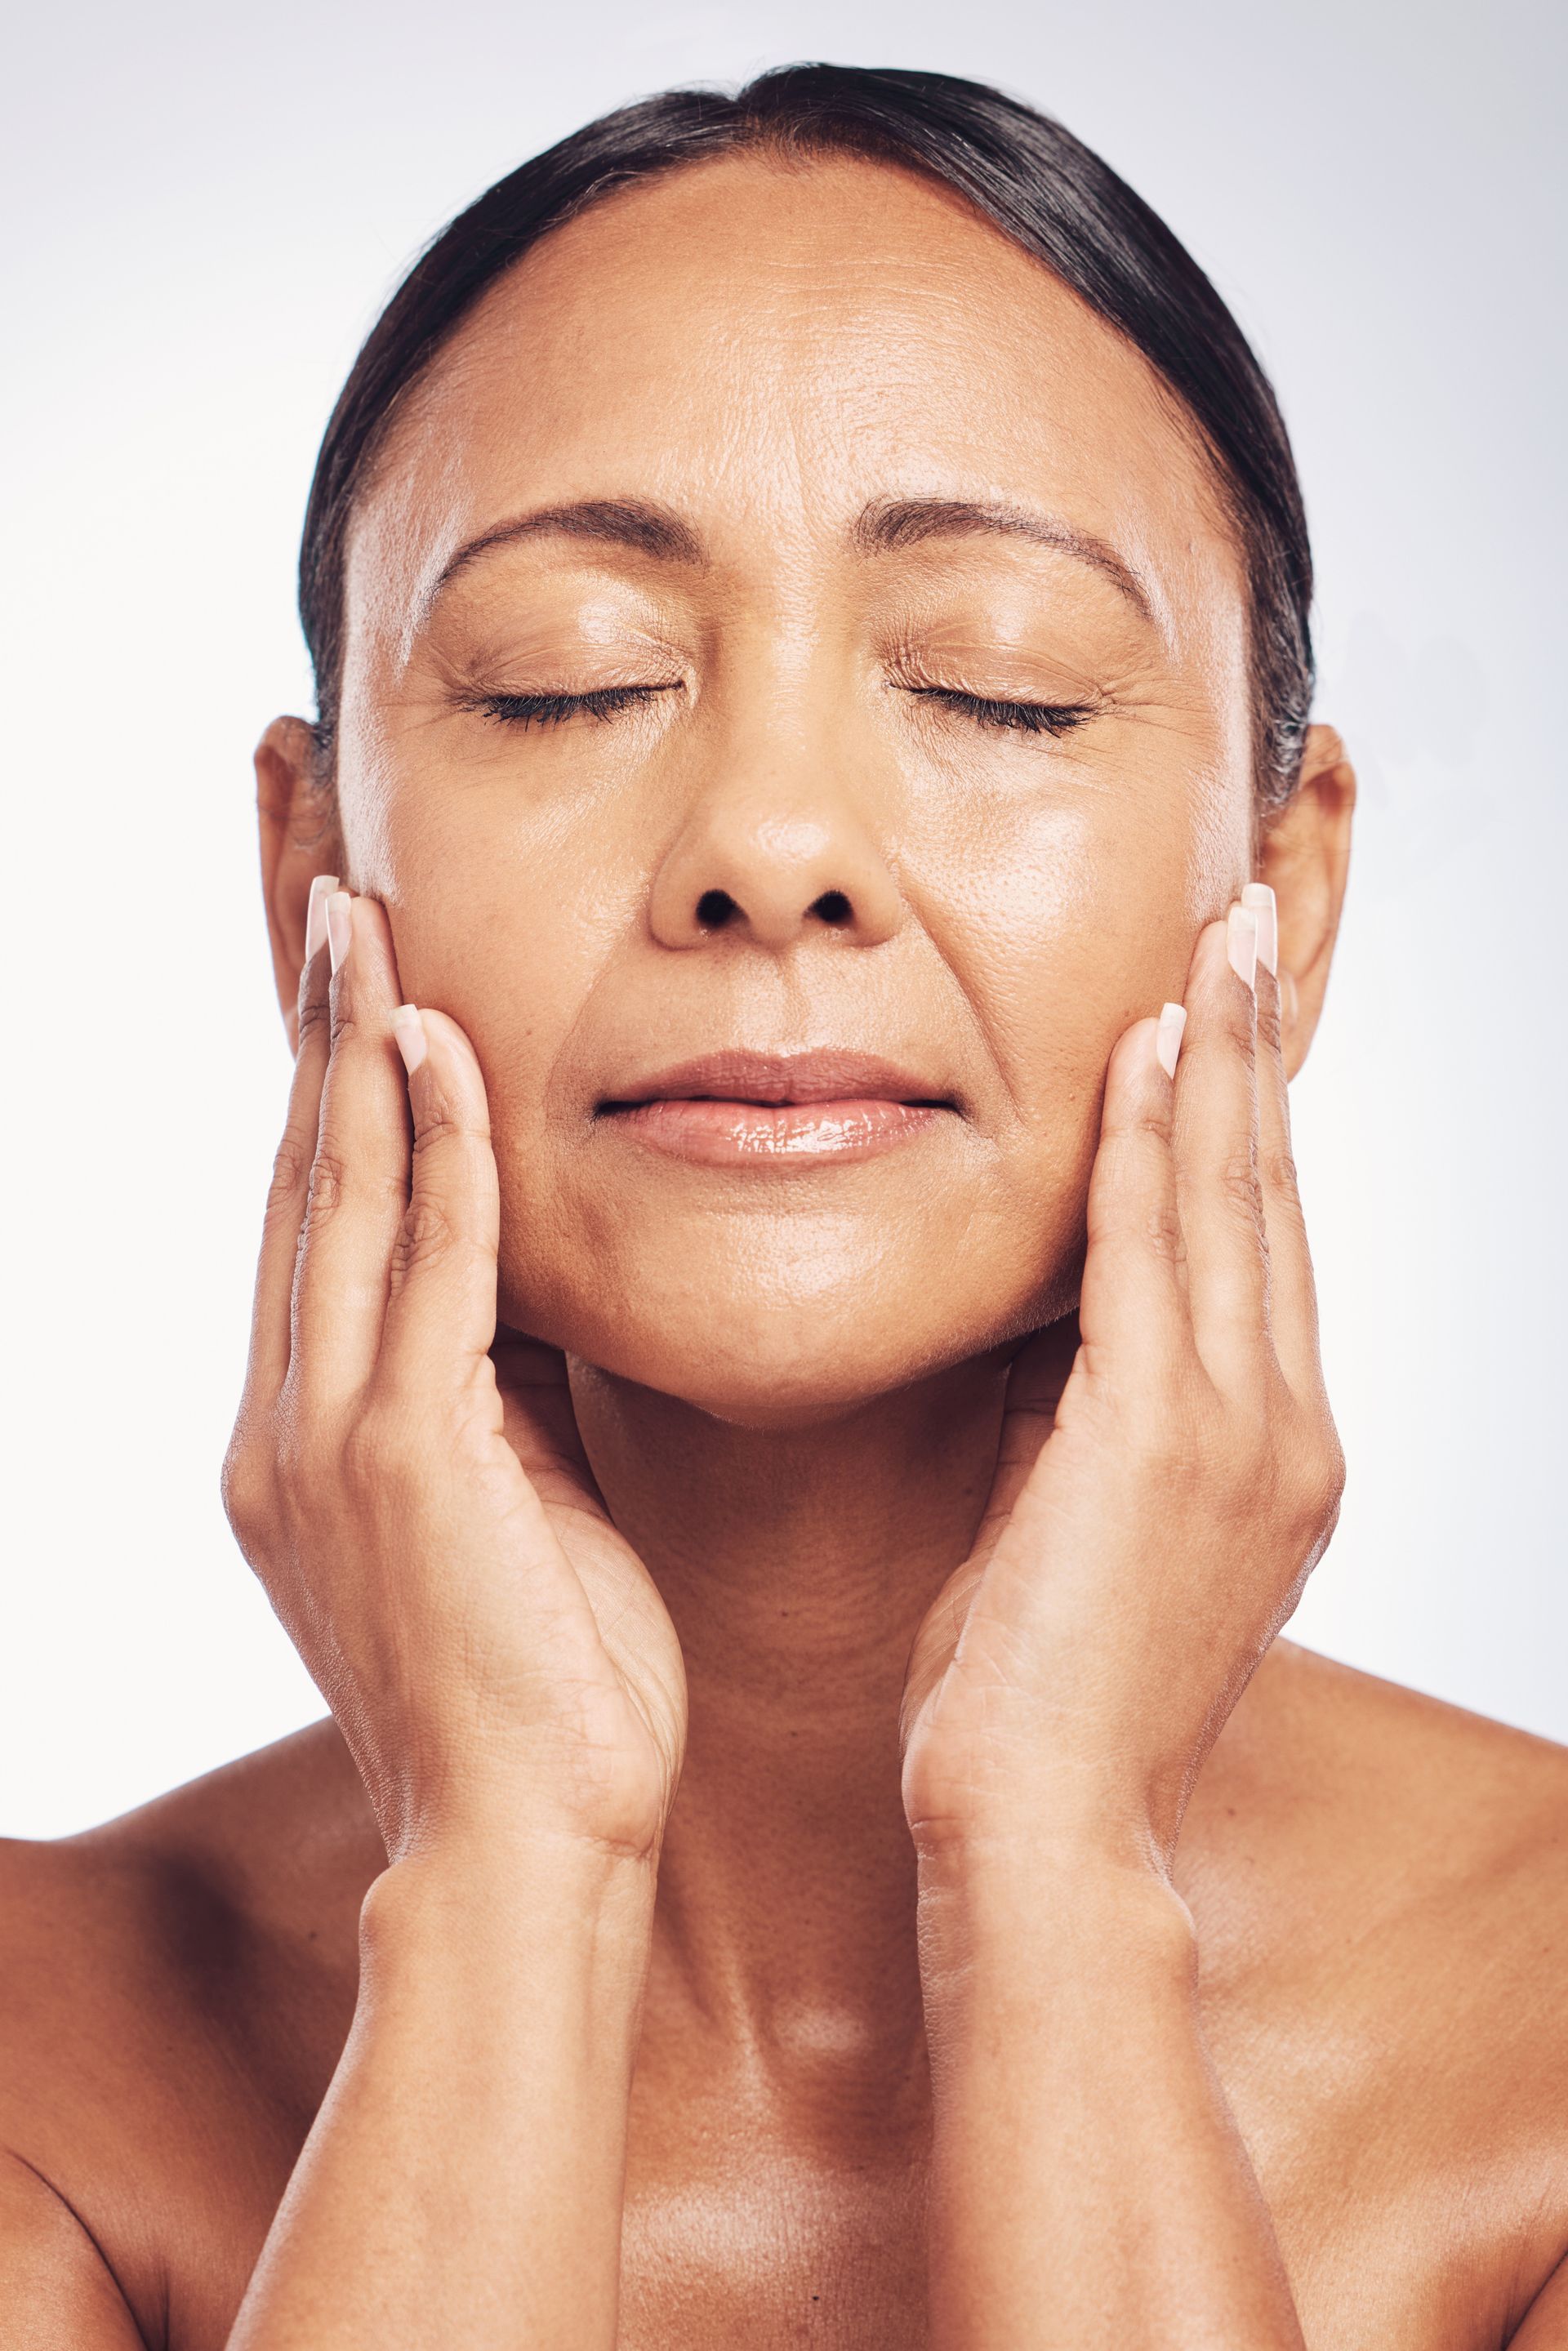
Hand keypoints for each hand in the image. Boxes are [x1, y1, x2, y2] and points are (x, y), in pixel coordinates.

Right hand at [222, 888, 685, 1866]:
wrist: (532, 1847)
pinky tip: (435, 1039)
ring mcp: (327, 1436)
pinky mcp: (402, 1459)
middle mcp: (285, 1417)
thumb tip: (518, 1284)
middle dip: (302, 1014)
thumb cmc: (541, 1687)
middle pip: (296, 1168)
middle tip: (309, 865)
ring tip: (354, 902)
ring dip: (347, 1040)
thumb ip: (484, 1391)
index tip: (330, 948)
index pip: (311, 1208)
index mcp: (304, 1431)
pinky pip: (422, 1268)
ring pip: (335, 1194)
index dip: (315, 1069)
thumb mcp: (499, 1508)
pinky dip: (430, 1147)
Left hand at [901, 892, 1343, 1871]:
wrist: (1041, 1832)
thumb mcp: (1090, 1532)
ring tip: (1221, 936)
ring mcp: (1242, 1435)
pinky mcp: (1163, 1440)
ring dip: (1223, 1059)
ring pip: (1232, 1203)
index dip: (1254, 1121)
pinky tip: (1145, 1050)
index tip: (1235, 1014)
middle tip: (1254, 920)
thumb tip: (1066, 1319)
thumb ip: (1097, 1418)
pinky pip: (1152, 1253)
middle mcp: (1288, 1431)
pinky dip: (1148, 1143)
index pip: (1264, 1248)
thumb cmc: (1038, 1696)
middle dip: (1261, 1050)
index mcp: (1277, 1456)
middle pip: (1272, 1197)